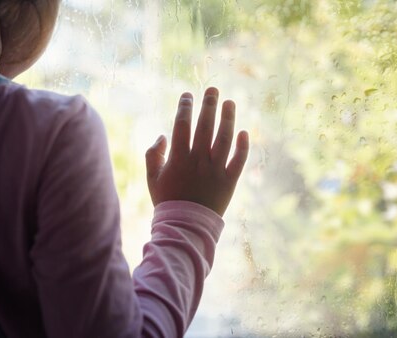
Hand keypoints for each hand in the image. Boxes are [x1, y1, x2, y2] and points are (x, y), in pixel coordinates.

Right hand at [145, 87, 249, 215]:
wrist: (185, 227)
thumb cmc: (167, 201)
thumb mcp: (152, 178)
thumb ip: (153, 154)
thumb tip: (163, 135)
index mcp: (178, 158)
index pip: (182, 125)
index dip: (184, 107)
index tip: (187, 95)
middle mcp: (198, 161)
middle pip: (205, 126)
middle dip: (209, 105)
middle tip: (213, 89)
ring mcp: (215, 170)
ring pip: (224, 139)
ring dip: (228, 118)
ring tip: (230, 102)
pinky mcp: (230, 181)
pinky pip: (239, 160)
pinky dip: (243, 146)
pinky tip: (244, 131)